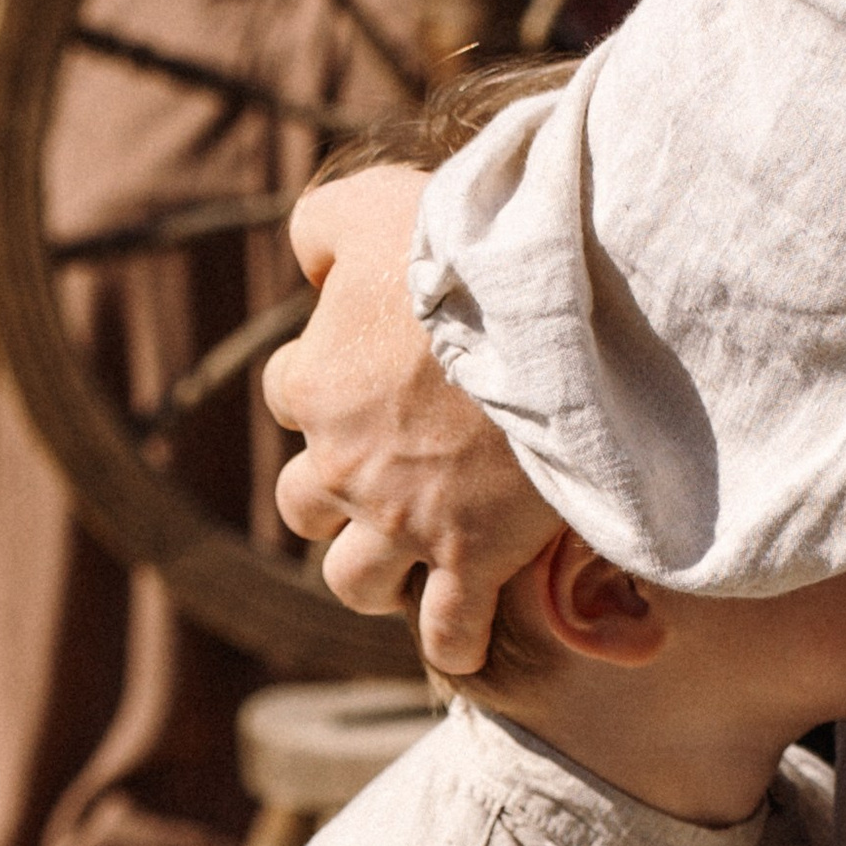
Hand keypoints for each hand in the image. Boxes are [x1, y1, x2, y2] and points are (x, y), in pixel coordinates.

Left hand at [270, 164, 558, 671]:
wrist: (557, 308)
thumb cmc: (467, 248)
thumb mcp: (374, 203)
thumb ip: (322, 224)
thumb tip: (309, 258)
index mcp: (313, 383)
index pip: (288, 393)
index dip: (326, 383)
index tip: (375, 373)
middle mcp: (343, 463)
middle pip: (303, 504)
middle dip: (334, 492)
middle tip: (387, 472)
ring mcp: (405, 521)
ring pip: (353, 581)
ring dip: (372, 571)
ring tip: (408, 556)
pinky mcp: (473, 557)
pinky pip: (447, 632)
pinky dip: (453, 642)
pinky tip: (463, 642)